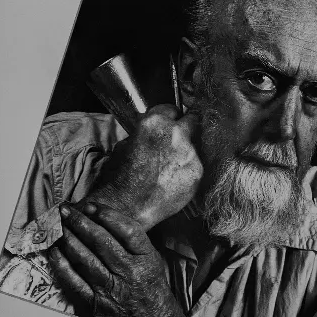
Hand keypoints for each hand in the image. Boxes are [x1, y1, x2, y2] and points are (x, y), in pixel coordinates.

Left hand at [50, 202, 188, 316]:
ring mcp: (112, 290)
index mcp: (146, 260)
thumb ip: (134, 241)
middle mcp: (130, 274)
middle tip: (67, 210)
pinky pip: (75, 282)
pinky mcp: (96, 304)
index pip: (127, 231)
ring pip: (86, 259)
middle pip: (102, 242)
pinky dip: (63, 266)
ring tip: (60, 226)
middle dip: (81, 222)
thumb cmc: (150, 288)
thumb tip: (104, 218)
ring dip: (70, 240)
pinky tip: (55, 252)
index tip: (92, 206)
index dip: (108, 215)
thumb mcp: (152, 260)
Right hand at [88, 105, 202, 228]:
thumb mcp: (124, 145)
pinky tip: (175, 180)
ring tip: (172, 166)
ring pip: (197, 145)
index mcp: (154, 122)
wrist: (124, 208)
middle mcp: (176, 134)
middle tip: (179, 139)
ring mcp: (190, 154)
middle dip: (187, 127)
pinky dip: (188, 170)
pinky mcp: (197, 174)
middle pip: (194, 120)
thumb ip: (144, 133)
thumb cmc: (118, 178)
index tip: (170, 124)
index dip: (169, 117)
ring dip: (188, 151)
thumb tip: (154, 133)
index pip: (172, 108)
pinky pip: (197, 165)